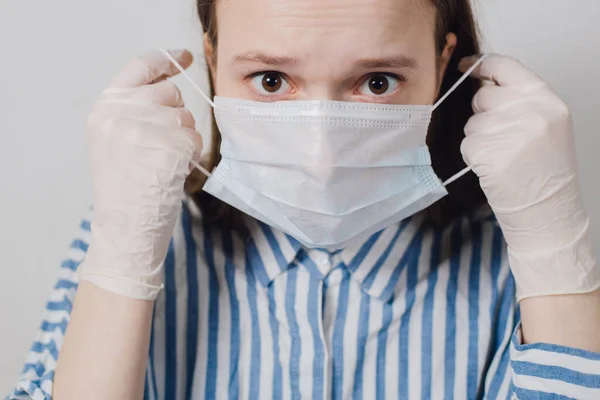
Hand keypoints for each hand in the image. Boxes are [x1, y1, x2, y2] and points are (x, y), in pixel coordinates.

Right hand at [78, 49, 201, 299]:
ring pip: (186, 116)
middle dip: (177, 116)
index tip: (186, 57)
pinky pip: (195, 138)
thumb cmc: (126, 192)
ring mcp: (144, 128)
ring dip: (185, 139)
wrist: (125, 232)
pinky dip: (192, 155)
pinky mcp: (168, 146)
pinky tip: (174, 172)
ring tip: (164, 164)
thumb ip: (135, 111)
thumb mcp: (116, 142)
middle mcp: (120, 113)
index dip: (166, 59)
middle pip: (170, 92)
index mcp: (104, 109)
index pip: (139, 67)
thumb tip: (172, 88)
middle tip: (163, 147)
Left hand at [459, 54, 598, 299]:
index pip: (506, 67)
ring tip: (503, 156)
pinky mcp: (490, 154)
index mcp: (547, 100)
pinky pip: (467, 144)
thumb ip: (520, 100)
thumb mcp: (546, 125)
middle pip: (483, 96)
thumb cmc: (545, 170)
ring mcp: (510, 133)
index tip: (465, 66)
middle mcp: (531, 112)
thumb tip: (481, 81)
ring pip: (472, 122)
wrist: (549, 211)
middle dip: (483, 113)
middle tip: (501, 136)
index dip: (481, 65)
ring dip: (479, 138)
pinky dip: (474, 156)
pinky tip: (494, 168)